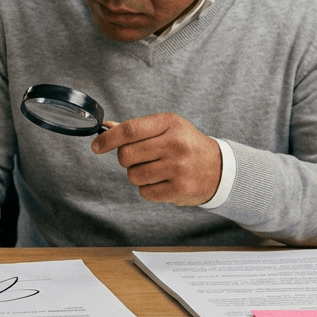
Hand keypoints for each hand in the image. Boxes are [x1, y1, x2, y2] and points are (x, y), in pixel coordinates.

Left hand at [90, 112, 221, 204]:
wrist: (219, 168)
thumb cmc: (187, 145)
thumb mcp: (168, 128)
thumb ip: (137, 129)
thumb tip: (106, 127)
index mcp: (170, 123)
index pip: (130, 130)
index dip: (108, 139)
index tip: (96, 146)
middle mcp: (175, 143)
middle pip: (126, 155)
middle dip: (125, 160)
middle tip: (138, 159)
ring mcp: (179, 167)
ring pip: (133, 175)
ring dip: (137, 175)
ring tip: (155, 171)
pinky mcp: (180, 188)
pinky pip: (145, 192)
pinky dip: (148, 189)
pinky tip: (162, 182)